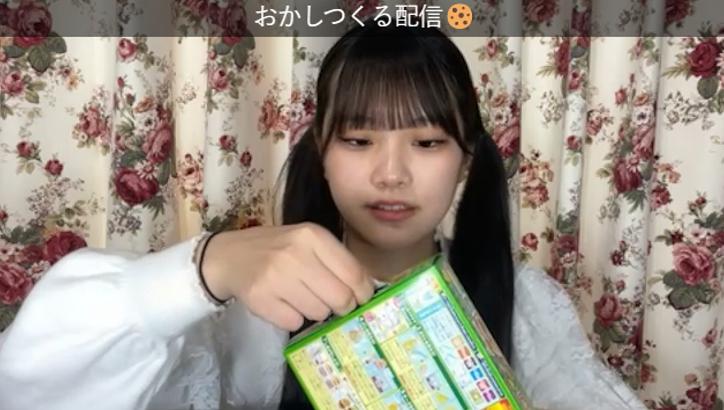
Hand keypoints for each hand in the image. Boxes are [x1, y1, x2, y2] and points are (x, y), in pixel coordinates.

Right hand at [201, 223, 374, 330]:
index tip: (361, 299)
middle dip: (342, 306)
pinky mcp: (261, 299)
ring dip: (315, 311)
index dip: (363, 293)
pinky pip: (295, 323)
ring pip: (319, 313)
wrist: (230, 256)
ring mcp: (276, 278)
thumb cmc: (278, 248)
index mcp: (313, 236)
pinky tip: (283, 303)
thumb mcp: (309, 242)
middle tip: (333, 304)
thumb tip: (367, 291)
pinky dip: (293, 318)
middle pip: (340, 298)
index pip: (354, 273)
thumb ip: (337, 261)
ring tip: (300, 296)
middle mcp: (295, 254)